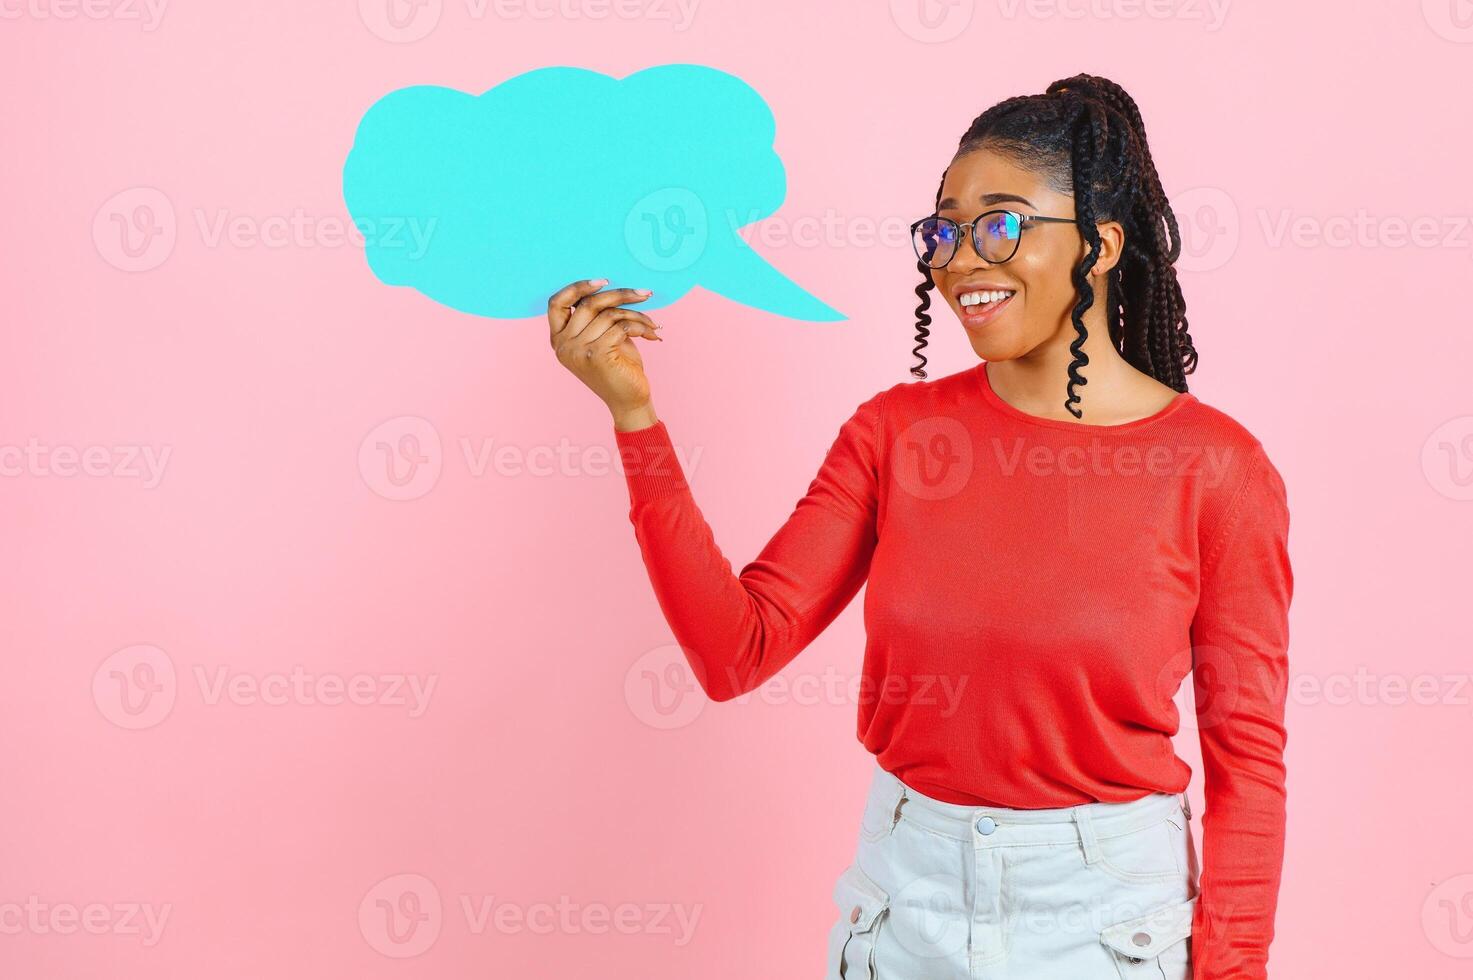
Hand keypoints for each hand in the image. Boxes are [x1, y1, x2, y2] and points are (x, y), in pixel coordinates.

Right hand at [547, 278, 662, 428]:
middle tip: (646, 293)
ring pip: (609, 314)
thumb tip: (609, 286)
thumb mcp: (603, 338)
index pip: (556, 303)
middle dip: (621, 294)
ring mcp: (577, 351)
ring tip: (652, 324)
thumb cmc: (619, 368)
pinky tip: (652, 334)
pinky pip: (621, 326)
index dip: (577, 287)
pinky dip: (640, 326)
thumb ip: (598, 316)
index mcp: (559, 340)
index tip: (604, 281)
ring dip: (637, 314)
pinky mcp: (596, 355)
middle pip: (589, 303)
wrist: (629, 402)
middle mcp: (563, 345)